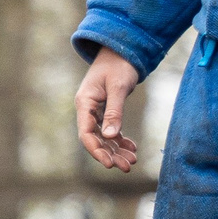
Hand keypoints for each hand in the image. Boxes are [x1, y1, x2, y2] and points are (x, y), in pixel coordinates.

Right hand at [74, 48, 140, 171]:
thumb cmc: (118, 65)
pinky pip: (111, 130)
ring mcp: (96, 111)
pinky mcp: (106, 110)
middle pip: (95, 139)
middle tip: (127, 167)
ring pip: (104, 137)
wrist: (122, 50)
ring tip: (132, 161)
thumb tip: (110, 136)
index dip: (97, 151)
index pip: (86, 133)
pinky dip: (121, 140)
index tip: (110, 164)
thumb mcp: (117, 87)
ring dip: (117, 150)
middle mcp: (87, 110)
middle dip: (110, 155)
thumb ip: (114, 112)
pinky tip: (132, 147)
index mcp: (84, 103)